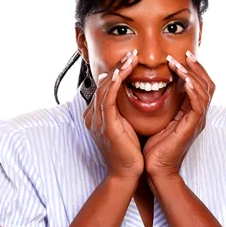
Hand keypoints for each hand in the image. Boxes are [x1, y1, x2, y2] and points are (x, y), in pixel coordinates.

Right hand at [83, 50, 143, 179]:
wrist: (127, 173)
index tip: (130, 60)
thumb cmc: (129, 153)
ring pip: (104, 87)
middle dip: (118, 66)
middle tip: (132, 52)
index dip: (117, 71)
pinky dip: (113, 84)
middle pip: (102, 83)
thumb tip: (132, 97)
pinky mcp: (104, 124)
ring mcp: (96, 120)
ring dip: (118, 70)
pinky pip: (107, 99)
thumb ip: (124, 111)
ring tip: (131, 57)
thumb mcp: (126, 126)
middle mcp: (93, 116)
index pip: (105, 86)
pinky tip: (121, 73)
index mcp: (97, 116)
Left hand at [143, 50, 215, 179]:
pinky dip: (194, 89)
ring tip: (178, 63)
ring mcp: (196, 121)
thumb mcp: (158, 119)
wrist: (154, 169)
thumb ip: (162, 104)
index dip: (192, 69)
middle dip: (196, 67)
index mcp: (190, 112)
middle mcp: (197, 115)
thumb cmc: (153, 147)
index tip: (179, 56)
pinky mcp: (192, 126)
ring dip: (192, 74)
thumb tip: (153, 86)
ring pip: (205, 90)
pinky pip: (199, 103)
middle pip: (208, 83)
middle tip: (183, 54)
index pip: (199, 84)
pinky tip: (184, 79)